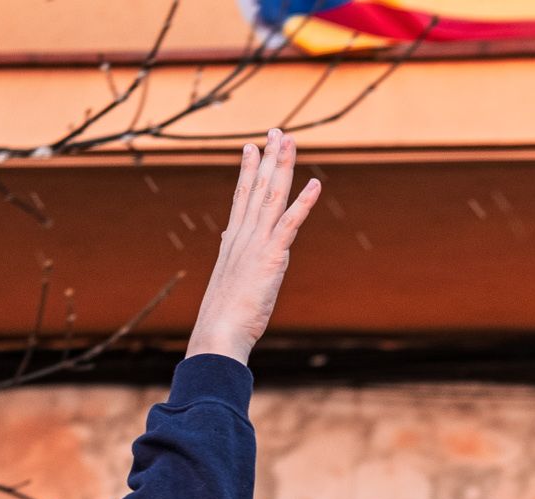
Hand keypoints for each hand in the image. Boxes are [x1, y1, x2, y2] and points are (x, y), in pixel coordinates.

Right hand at [186, 129, 320, 364]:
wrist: (218, 331)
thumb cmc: (223, 318)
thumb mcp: (230, 286)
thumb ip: (236, 267)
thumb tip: (234, 258)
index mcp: (233, 241)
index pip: (241, 197)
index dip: (248, 170)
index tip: (251, 146)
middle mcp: (242, 235)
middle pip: (257, 188)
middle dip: (268, 157)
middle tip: (276, 131)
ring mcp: (256, 243)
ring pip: (272, 196)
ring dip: (283, 166)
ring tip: (289, 140)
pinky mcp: (272, 256)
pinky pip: (290, 223)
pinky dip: (303, 202)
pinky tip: (315, 184)